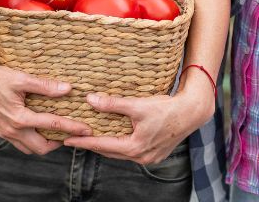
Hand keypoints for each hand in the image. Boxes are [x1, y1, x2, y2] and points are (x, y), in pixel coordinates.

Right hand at [0, 58, 90, 154]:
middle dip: (59, 143)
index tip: (86, 128)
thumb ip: (44, 86)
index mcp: (20, 118)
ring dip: (44, 144)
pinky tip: (38, 129)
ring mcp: (5, 133)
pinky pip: (20, 144)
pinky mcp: (1, 131)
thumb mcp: (20, 78)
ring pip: (30, 149)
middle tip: (72, 134)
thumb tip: (67, 88)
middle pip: (42, 148)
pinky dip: (32, 140)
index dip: (72, 127)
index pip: (52, 125)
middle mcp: (12, 130)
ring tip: (56, 133)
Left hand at [61, 83, 212, 164]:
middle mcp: (141, 157)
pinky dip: (120, 145)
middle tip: (74, 138)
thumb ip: (113, 104)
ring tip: (91, 138)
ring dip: (107, 145)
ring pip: (120, 153)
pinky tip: (114, 137)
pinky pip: (131, 151)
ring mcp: (149, 157)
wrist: (192, 112)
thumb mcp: (137, 105)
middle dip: (92, 145)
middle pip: (110, 152)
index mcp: (135, 147)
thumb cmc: (166, 108)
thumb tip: (90, 100)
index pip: (102, 145)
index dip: (83, 142)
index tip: (67, 140)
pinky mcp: (155, 154)